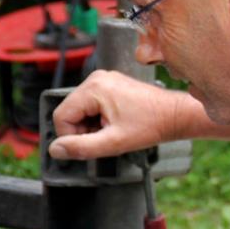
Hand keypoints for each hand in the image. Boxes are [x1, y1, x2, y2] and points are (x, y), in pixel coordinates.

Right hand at [49, 70, 182, 160]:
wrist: (174, 115)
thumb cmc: (151, 125)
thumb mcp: (113, 142)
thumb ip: (81, 147)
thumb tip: (55, 150)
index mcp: (94, 88)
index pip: (60, 115)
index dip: (70, 136)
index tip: (89, 145)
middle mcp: (96, 78)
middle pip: (69, 111)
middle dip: (81, 130)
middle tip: (104, 139)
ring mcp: (104, 80)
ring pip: (80, 109)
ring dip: (90, 126)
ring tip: (111, 131)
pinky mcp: (111, 85)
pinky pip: (91, 104)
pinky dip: (97, 119)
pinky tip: (114, 124)